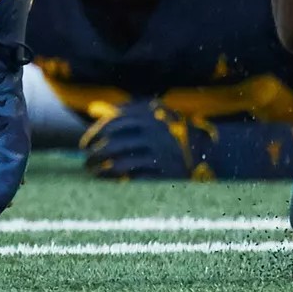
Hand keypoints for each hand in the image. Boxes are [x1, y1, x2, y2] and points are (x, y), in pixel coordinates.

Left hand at [80, 99, 220, 181]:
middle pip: (113, 144)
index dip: (95, 134)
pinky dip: (118, 180)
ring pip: (119, 163)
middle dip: (95, 154)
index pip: (113, 123)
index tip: (85, 144)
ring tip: (94, 173)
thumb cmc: (171, 134)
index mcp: (149, 115)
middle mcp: (153, 133)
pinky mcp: (163, 174)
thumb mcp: (154, 115)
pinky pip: (133, 178)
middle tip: (87, 162)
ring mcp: (159, 154)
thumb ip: (127, 112)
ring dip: (102, 170)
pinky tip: (111, 181)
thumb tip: (95, 110)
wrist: (207, 154)